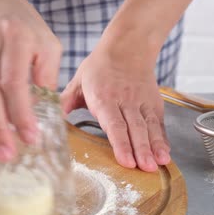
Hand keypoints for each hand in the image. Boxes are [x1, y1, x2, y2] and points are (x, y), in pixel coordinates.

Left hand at [61, 49, 170, 171]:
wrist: (128, 46)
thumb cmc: (100, 66)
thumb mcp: (78, 81)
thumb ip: (64, 102)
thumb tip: (48, 120)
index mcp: (104, 97)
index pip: (114, 124)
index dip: (120, 143)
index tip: (125, 160)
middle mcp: (125, 101)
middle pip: (134, 128)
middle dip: (141, 150)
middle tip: (145, 168)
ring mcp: (141, 102)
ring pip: (149, 127)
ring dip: (154, 147)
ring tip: (158, 164)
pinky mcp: (153, 103)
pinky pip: (158, 123)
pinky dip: (163, 139)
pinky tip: (165, 154)